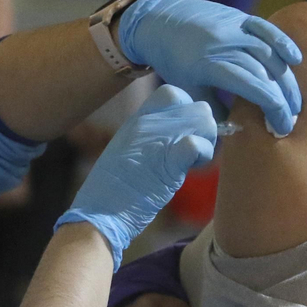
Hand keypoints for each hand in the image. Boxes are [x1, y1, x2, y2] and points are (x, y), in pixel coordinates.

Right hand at [54, 86, 216, 267]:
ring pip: (203, 121)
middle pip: (196, 106)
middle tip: (197, 151)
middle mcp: (148, 125)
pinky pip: (195, 144)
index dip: (188, 109)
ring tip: (194, 162)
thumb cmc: (112, 190)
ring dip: (208, 142)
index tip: (186, 132)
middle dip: (205, 129)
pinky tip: (193, 167)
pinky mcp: (167, 165)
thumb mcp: (128, 153)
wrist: (98, 213)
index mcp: (137, 120)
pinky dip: (203, 154)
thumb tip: (175, 138)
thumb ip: (149, 140)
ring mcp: (157, 142)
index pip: (172, 94)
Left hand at [116, 0, 302, 135]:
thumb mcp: (188, 91)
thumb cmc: (174, 62)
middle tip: (292, 119)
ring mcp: (233, 28)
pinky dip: (283, 42)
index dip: (272, 107)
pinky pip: (266, 28)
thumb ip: (214, 111)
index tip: (282, 126)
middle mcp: (224, 45)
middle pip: (265, 72)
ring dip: (286, 79)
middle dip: (283, 99)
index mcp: (209, 66)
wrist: (161, 21)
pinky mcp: (239, 17)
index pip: (252, 87)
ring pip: (269, 53)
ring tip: (295, 101)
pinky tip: (295, 60)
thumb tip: (240, 129)